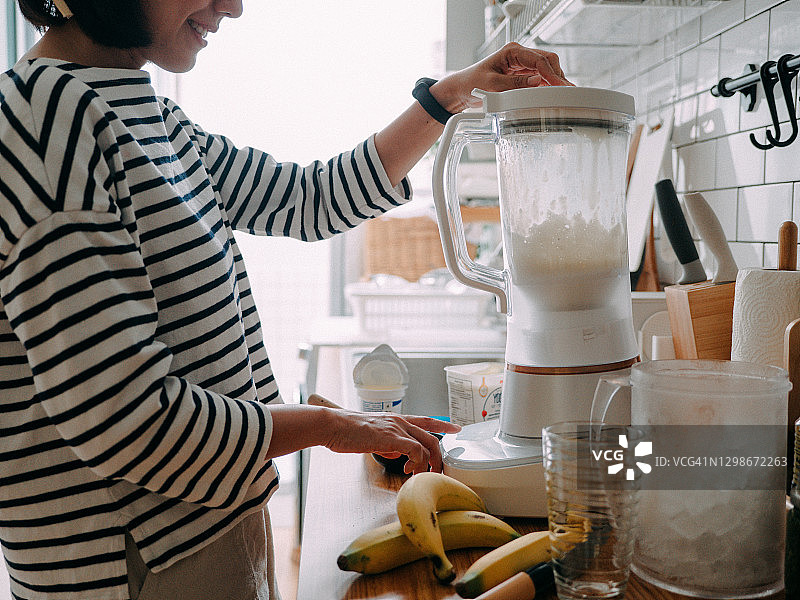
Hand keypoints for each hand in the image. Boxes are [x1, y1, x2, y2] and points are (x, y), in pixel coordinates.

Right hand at [322, 410, 459, 474]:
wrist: (333, 425)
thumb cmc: (348, 431)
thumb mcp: (374, 436)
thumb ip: (390, 443)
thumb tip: (399, 454)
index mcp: (397, 420)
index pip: (426, 420)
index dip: (443, 424)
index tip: (457, 429)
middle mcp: (400, 421)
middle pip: (432, 437)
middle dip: (439, 457)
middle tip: (438, 471)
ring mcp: (396, 428)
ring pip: (427, 445)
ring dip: (429, 464)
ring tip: (422, 476)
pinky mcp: (390, 437)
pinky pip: (415, 451)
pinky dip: (418, 463)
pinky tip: (409, 471)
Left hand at [431, 42, 572, 113]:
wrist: (462, 89)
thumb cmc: (472, 83)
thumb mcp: (492, 85)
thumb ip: (516, 83)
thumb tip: (538, 81)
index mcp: (512, 51)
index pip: (539, 60)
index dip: (552, 74)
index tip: (561, 86)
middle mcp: (519, 55)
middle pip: (547, 61)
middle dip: (557, 75)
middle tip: (567, 91)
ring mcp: (521, 64)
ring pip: (545, 68)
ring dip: (554, 80)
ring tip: (564, 93)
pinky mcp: (521, 73)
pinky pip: (539, 76)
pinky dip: (547, 84)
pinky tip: (553, 92)